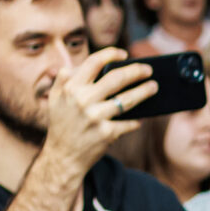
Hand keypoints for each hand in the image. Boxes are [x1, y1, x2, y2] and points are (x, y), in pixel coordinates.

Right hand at [38, 48, 153, 179]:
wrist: (63, 156)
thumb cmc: (62, 124)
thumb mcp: (55, 99)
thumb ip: (64, 80)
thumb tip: (76, 65)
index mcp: (71, 88)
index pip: (93, 62)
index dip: (111, 55)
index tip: (124, 54)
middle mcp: (83, 100)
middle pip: (116, 78)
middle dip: (136, 71)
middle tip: (148, 70)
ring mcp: (95, 117)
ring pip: (127, 100)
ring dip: (144, 92)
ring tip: (154, 87)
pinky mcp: (106, 133)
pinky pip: (128, 123)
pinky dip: (136, 120)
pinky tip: (141, 117)